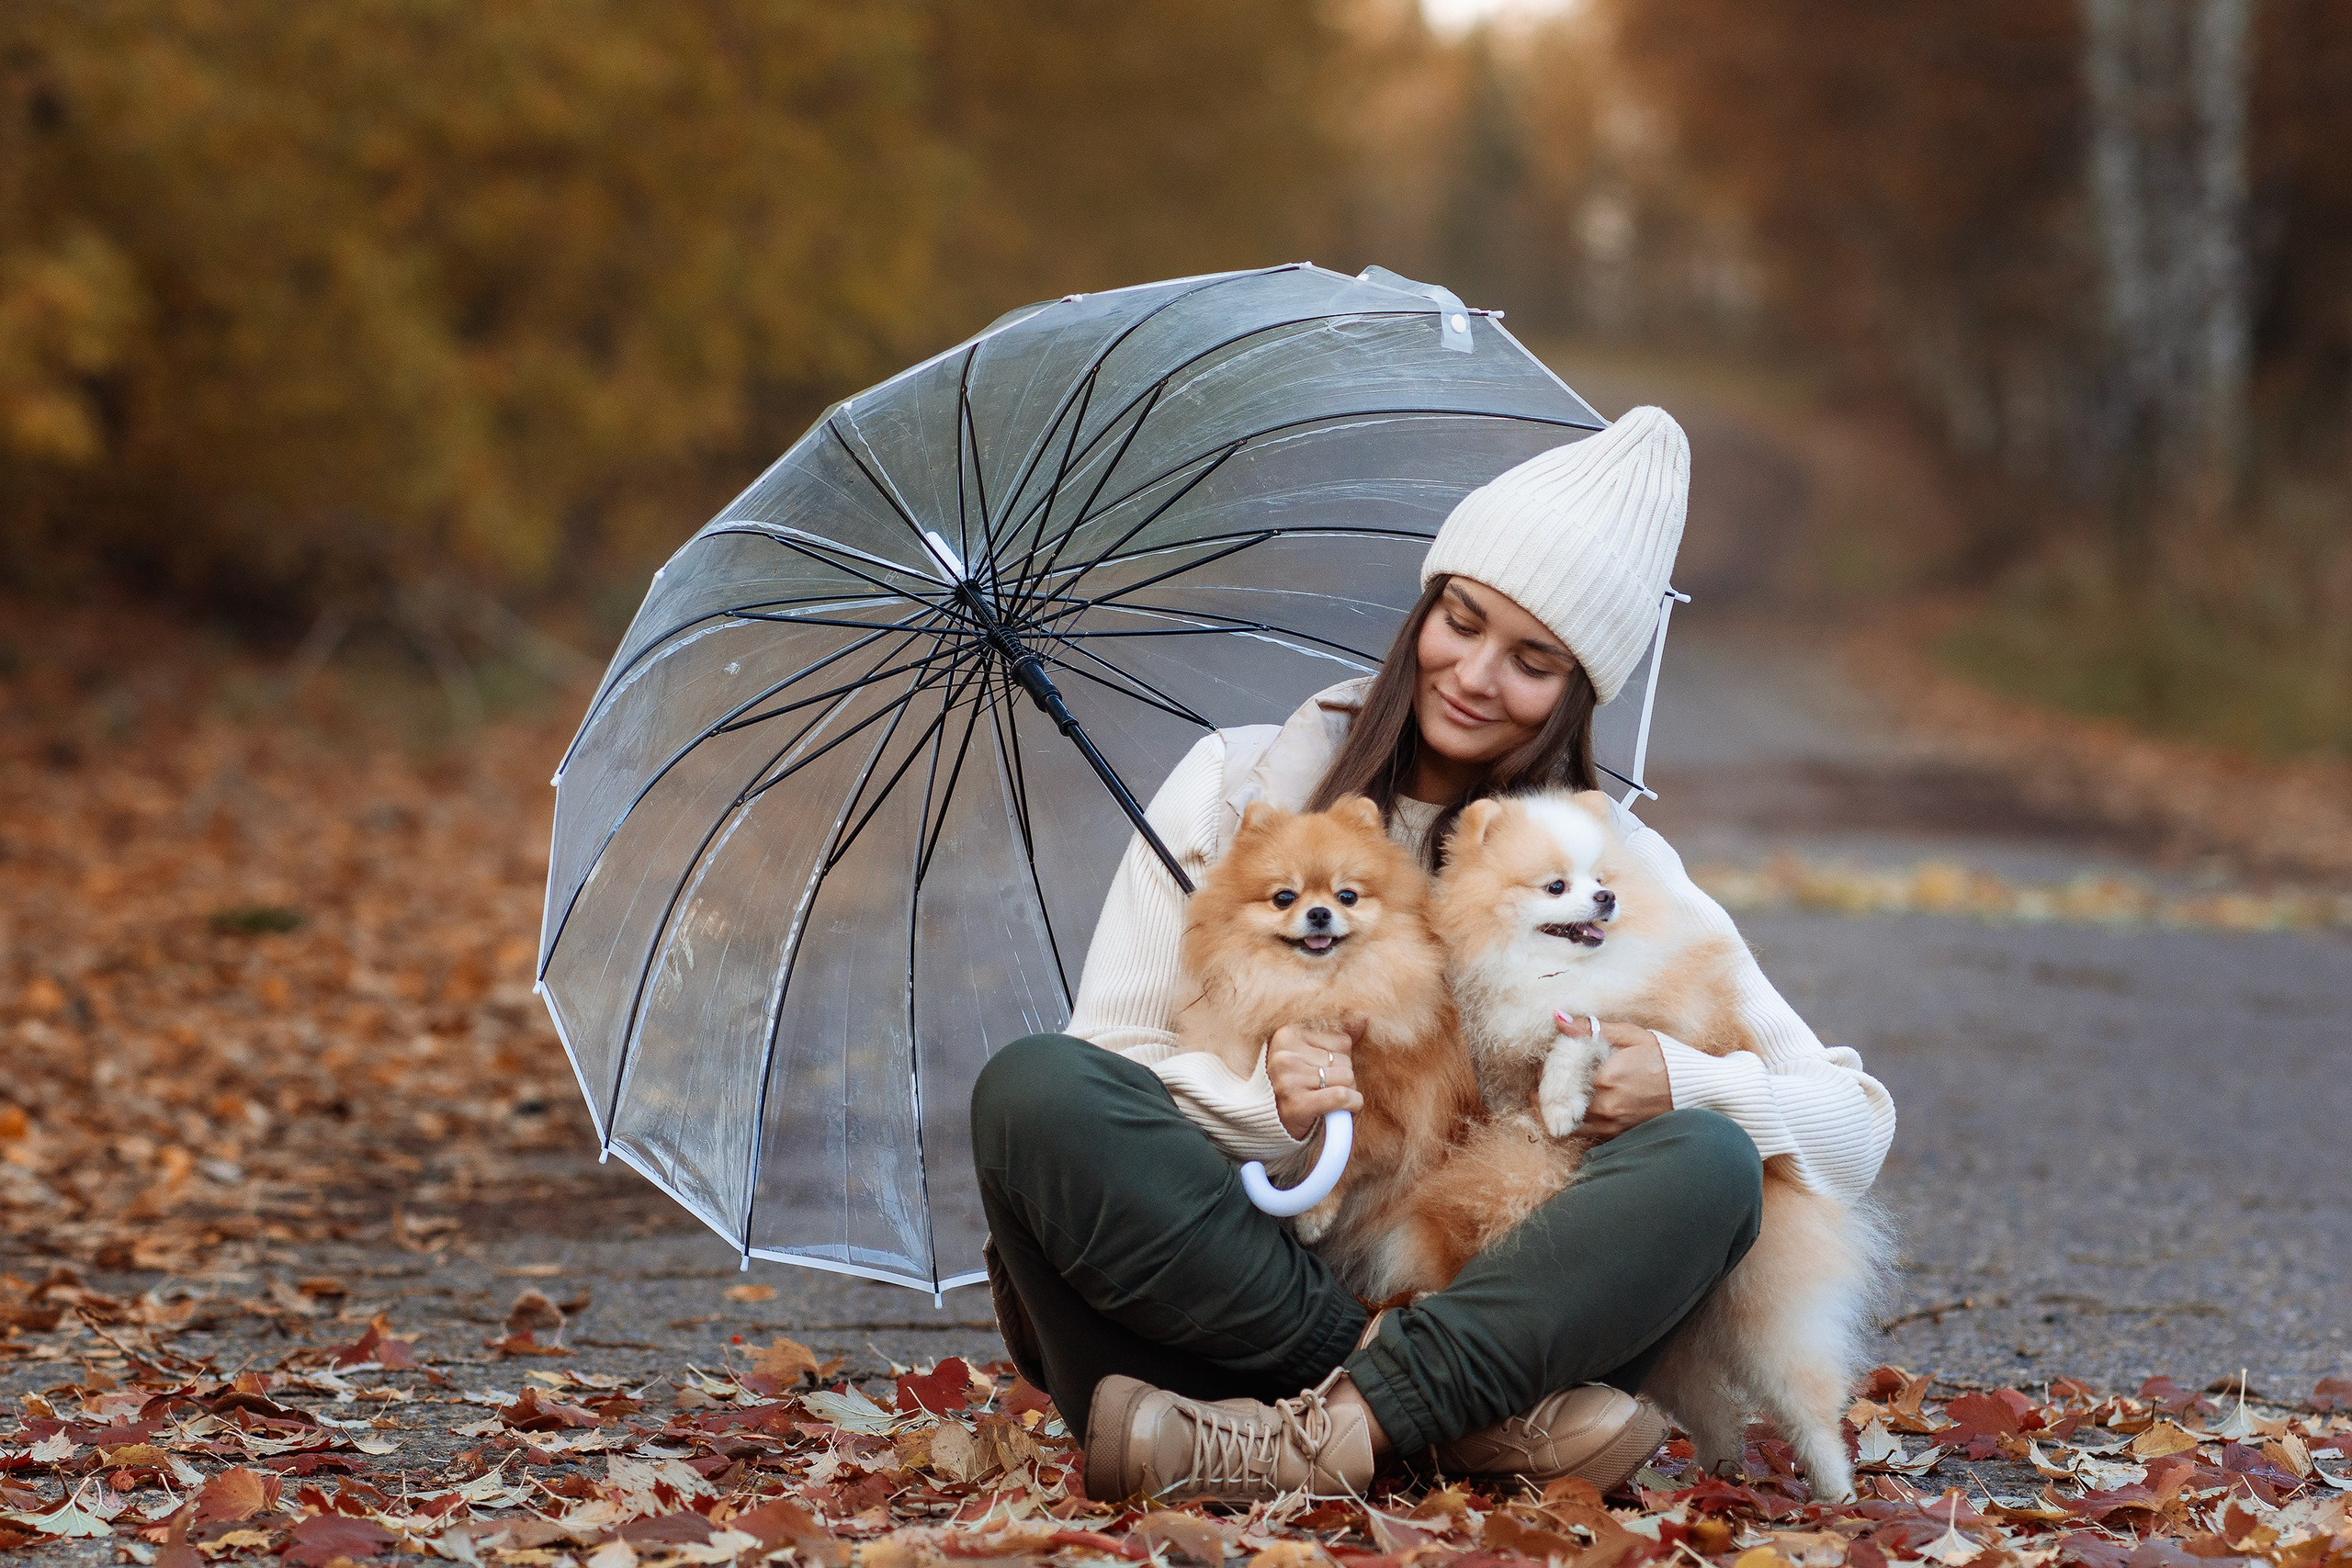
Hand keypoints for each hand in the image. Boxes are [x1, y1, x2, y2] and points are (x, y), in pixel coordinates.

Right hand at [1267, 1020, 1362, 1139]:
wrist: (1271, 1124)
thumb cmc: (1296, 1086)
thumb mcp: (1310, 1055)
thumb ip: (1336, 1037)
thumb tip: (1364, 1018)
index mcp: (1287, 1035)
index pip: (1342, 1041)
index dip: (1340, 1060)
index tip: (1321, 1073)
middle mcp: (1284, 1055)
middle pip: (1345, 1060)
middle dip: (1343, 1077)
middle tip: (1324, 1090)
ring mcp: (1289, 1079)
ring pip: (1347, 1077)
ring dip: (1347, 1092)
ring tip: (1328, 1099)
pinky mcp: (1297, 1103)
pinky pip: (1342, 1096)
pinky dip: (1351, 1104)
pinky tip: (1342, 1109)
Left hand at [1556, 1015, 1671, 1139]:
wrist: (1698, 1087)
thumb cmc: (1665, 1057)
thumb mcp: (1631, 1035)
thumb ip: (1592, 1028)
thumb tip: (1558, 1019)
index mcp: (1605, 1078)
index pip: (1559, 1078)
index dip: (1546, 1073)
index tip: (1545, 1067)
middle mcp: (1606, 1106)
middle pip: (1559, 1102)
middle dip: (1548, 1093)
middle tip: (1545, 1082)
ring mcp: (1613, 1124)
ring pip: (1569, 1122)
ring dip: (1558, 1110)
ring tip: (1557, 1096)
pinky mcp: (1620, 1134)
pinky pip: (1586, 1133)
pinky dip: (1575, 1122)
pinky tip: (1577, 1108)